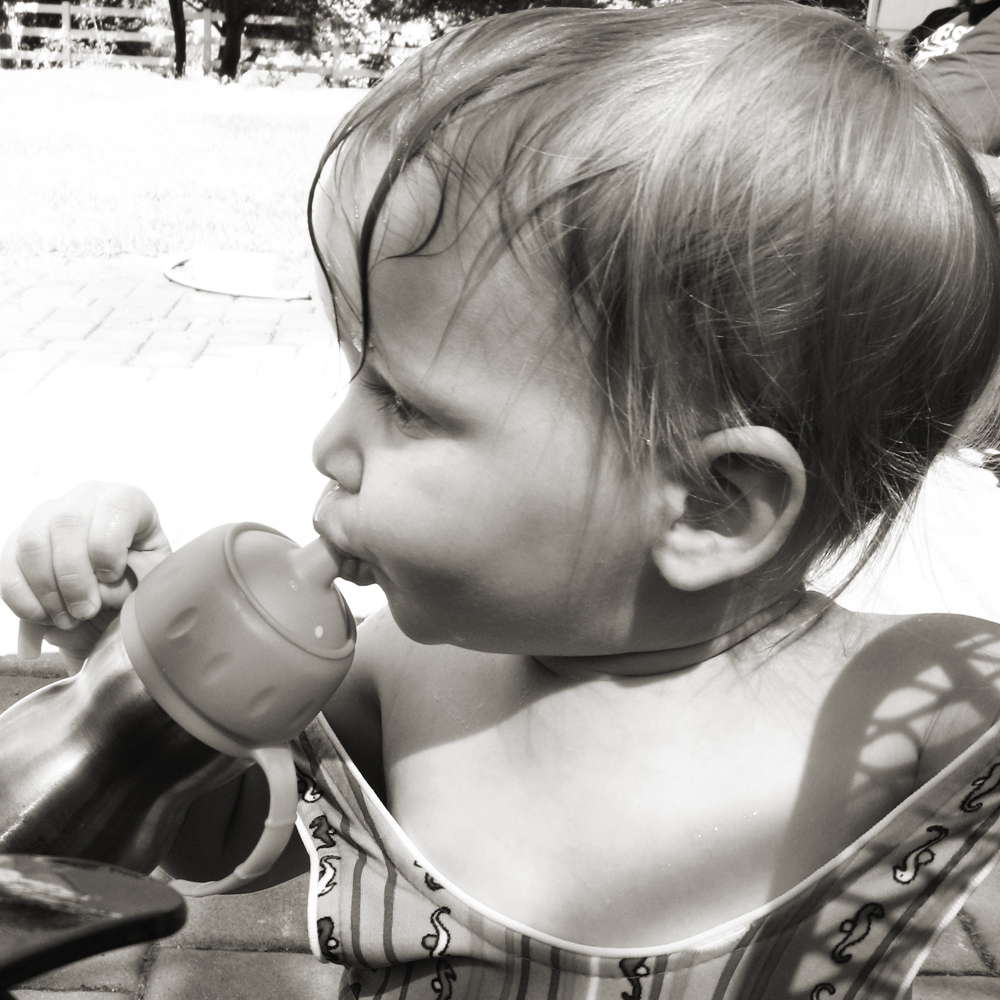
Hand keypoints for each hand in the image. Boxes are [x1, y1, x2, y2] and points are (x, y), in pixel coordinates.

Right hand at [1, 482, 171, 658]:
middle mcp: (84, 499)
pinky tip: (42, 617)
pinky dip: (21, 597)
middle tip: (87, 611)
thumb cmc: (143, 575)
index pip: (116, 505)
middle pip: (67, 522)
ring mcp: (47, 516)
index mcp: (127, 500)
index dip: (109, 545)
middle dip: (74, 576)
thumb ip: (140, 578)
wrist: (121, 586)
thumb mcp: (155, 574)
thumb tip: (105, 591)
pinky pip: (7, 566)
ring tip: (68, 620)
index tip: (112, 576)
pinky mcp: (19, 541)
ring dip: (47, 590)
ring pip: (32, 543)